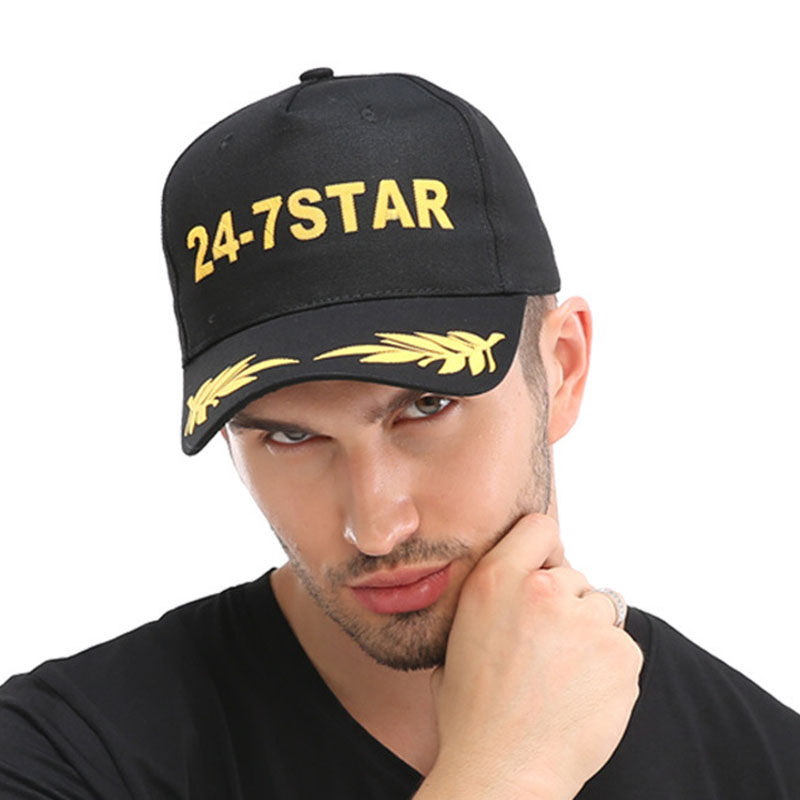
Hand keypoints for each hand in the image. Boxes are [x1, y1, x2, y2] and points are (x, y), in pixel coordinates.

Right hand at [419, 514, 643, 799]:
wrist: (504, 771)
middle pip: (572, 576)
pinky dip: (609, 666)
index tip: (543, 572)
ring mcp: (586, 623)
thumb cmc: (472, 714)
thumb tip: (509, 594)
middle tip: (545, 649)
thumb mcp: (456, 640)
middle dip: (564, 606)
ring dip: (588, 635)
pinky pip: (622, 646)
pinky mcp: (622, 656)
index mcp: (495, 580)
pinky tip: (582, 694)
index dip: (542, 551)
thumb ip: (488, 603)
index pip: (539, 527)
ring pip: (600, 609)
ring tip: (563, 676)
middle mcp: (543, 591)